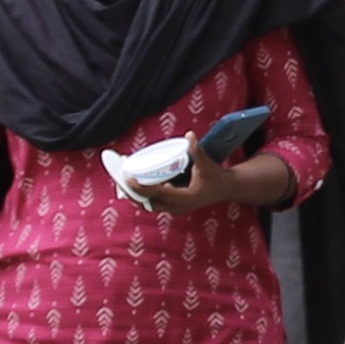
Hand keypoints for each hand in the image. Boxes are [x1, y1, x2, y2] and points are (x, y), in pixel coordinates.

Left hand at [124, 154, 271, 214]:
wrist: (225, 189)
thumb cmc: (216, 177)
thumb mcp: (207, 164)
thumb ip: (197, 151)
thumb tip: (189, 135)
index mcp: (184, 199)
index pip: (157, 194)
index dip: (141, 187)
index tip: (128, 179)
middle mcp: (177, 207)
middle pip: (147, 203)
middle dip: (132, 193)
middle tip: (119, 179)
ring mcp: (174, 208)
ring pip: (148, 204)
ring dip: (135, 194)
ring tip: (123, 180)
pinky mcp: (172, 205)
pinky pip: (153, 202)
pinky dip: (143, 194)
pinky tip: (134, 184)